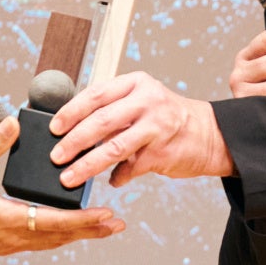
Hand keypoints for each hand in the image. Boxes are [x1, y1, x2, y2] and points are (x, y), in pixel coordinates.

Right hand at [0, 115, 123, 258]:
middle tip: (116, 224)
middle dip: (91, 230)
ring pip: (51, 242)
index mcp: (7, 220)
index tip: (105, 214)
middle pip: (61, 237)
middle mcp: (12, 237)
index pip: (55, 222)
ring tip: (100, 228)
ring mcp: (8, 244)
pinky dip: (58, 235)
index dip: (83, 219)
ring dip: (77, 234)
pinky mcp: (3, 244)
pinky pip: (38, 242)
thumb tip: (13, 124)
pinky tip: (66, 230)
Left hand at [48, 71, 233, 186]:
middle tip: (56, 156)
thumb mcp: (142, 101)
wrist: (212, 135)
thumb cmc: (168, 119)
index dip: (71, 111)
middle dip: (74, 141)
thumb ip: (113, 110)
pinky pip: (130, 168)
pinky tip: (112, 181)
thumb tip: (72, 130)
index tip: (53, 127)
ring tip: (69, 177)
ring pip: (113, 148)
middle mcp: (147, 101)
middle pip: (101, 121)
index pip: (96, 95)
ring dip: (87, 165)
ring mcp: (156, 127)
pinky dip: (118, 177)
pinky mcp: (162, 152)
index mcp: (136, 83)